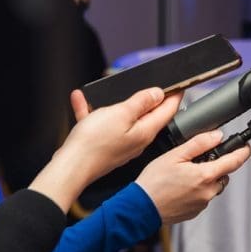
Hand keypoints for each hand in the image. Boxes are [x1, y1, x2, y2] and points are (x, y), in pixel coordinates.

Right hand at [29, 87, 179, 211]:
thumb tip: (158, 94)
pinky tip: (81, 100)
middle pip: (147, 114)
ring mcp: (120, 143)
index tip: (180, 85)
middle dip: (148, 98)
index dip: (175, 95)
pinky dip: (93, 111)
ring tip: (107, 89)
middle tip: (150, 83)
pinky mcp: (104, 145)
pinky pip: (101, 123)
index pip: (167, 111)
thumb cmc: (94, 144)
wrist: (70, 168)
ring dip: (115, 102)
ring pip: (121, 117)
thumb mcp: (121, 114)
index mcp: (145, 131)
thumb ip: (141, 102)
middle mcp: (136, 139)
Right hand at [135, 129, 250, 223]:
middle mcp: (207, 192)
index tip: (245, 147)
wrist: (140, 208)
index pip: (235, 162)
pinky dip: (197, 190)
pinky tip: (181, 186)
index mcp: (205, 176)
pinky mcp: (194, 212)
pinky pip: (203, 197)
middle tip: (198, 160)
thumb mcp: (175, 155)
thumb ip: (199, 144)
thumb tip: (217, 135)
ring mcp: (201, 204)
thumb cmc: (154, 182)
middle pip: (223, 174)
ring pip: (213, 186)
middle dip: (216, 165)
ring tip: (185, 174)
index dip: (243, 152)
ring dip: (206, 178)